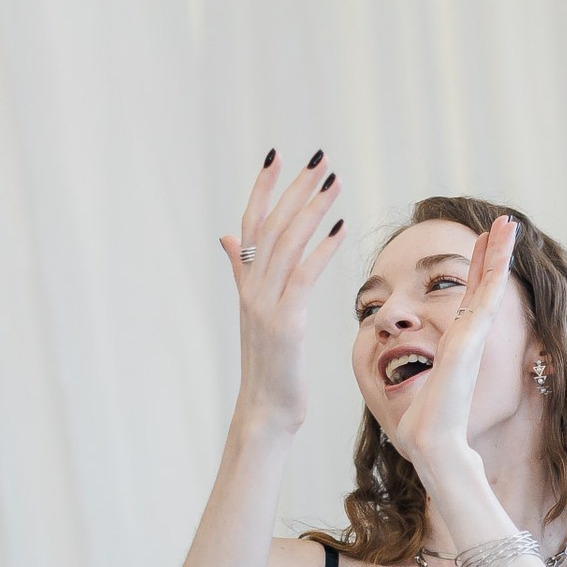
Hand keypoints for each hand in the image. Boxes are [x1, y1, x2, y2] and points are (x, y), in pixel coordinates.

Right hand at [217, 149, 344, 432]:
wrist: (266, 410)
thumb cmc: (270, 365)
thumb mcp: (257, 313)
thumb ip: (243, 271)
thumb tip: (228, 238)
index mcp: (247, 283)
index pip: (251, 224)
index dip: (262, 188)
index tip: (277, 155)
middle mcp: (252, 287)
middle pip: (271, 226)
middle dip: (294, 188)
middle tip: (318, 158)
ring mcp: (265, 305)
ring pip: (286, 245)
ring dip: (311, 210)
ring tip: (334, 182)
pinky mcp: (284, 324)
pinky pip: (302, 279)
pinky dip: (320, 251)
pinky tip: (339, 229)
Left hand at [387, 214, 518, 484]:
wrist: (427, 443)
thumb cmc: (411, 420)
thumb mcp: (390, 375)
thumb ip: (386, 351)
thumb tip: (370, 330)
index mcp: (451, 346)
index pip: (464, 299)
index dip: (474, 270)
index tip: (478, 244)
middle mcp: (466, 337)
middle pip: (483, 286)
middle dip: (492, 254)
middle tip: (503, 224)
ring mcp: (472, 336)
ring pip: (491, 284)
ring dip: (500, 251)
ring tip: (508, 222)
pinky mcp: (471, 337)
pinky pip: (487, 293)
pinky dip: (497, 266)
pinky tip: (503, 243)